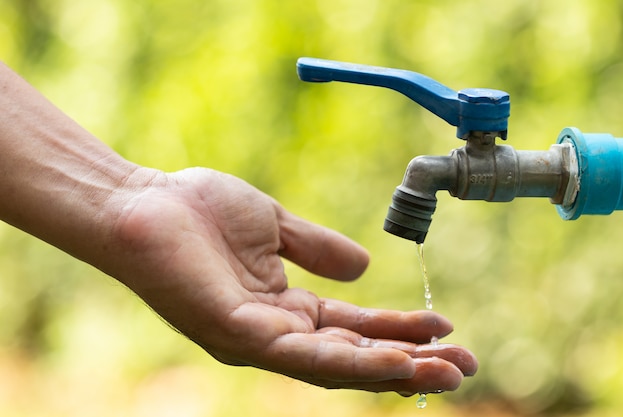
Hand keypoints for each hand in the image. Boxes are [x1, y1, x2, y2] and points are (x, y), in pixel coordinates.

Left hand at [97, 167, 476, 394]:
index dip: (399, 331)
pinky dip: (351, 362)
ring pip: (333, 366)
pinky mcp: (235, 333)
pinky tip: (392, 361)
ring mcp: (254, 338)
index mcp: (283, 307)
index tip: (446, 328)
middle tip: (464, 368)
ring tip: (441, 373)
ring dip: (390, 371)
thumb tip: (365, 268)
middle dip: (409, 363)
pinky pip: (302, 355)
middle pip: (352, 356)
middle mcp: (273, 333)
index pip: (352, 329)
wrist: (142, 202)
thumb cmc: (199, 209)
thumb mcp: (274, 226)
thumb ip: (316, 248)